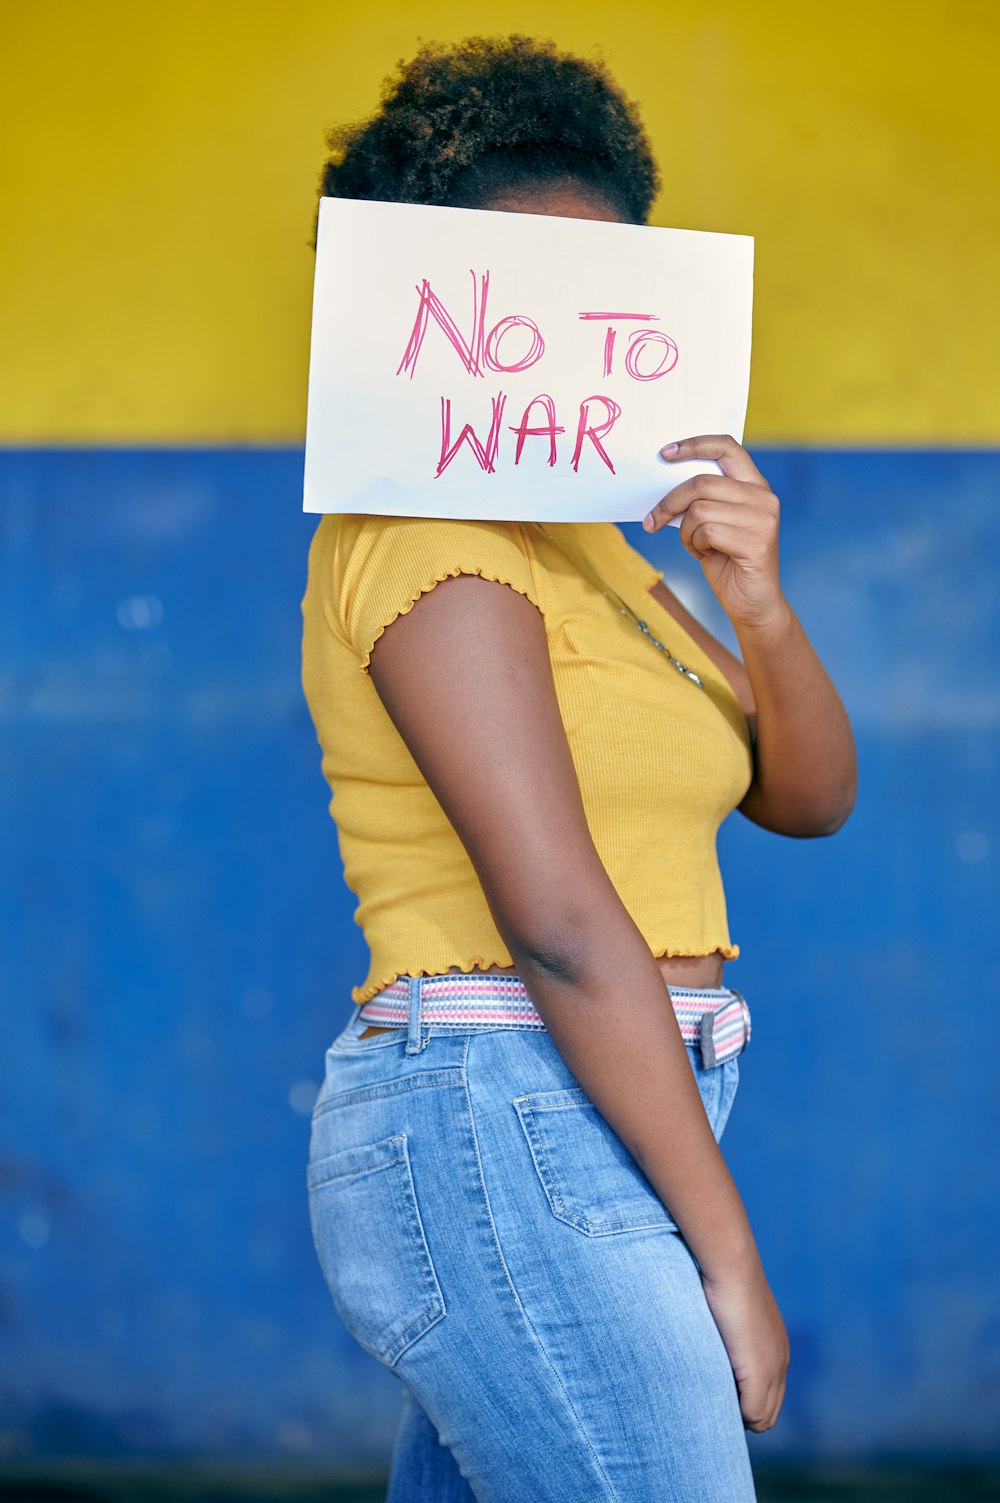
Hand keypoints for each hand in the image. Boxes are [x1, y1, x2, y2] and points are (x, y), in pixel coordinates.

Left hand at [643, 434, 785, 631]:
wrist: (752, 603)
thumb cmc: (727, 560)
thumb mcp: (713, 522)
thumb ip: (702, 499)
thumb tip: (664, 481)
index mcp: (754, 485)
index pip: (726, 447)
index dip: (694, 445)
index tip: (665, 454)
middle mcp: (763, 497)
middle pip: (701, 483)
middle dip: (669, 503)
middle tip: (652, 520)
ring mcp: (763, 519)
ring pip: (699, 509)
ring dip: (685, 532)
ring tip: (695, 546)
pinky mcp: (756, 542)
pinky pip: (706, 532)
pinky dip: (694, 545)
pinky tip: (704, 555)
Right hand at [701, 1260, 789, 1431]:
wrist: (732, 1267)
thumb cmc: (722, 1279)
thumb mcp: (729, 1307)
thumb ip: (728, 1330)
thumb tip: (712, 1338)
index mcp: (776, 1347)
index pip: (770, 1396)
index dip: (745, 1401)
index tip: (720, 1390)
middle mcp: (781, 1360)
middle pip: (768, 1414)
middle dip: (743, 1414)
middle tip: (715, 1401)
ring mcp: (774, 1368)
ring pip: (763, 1419)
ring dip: (738, 1415)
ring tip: (712, 1400)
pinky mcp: (760, 1372)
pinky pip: (752, 1413)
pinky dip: (734, 1413)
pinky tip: (714, 1395)